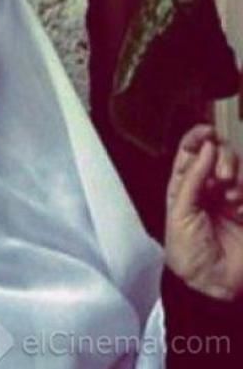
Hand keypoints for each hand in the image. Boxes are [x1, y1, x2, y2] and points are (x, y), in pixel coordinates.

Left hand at [165, 124, 242, 299]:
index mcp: (184, 187)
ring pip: (238, 169)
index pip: (191, 154)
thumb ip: (192, 178)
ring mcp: (230, 200)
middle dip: (222, 158)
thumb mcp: (180, 211)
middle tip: (221, 176)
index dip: (198, 138)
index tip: (206, 131)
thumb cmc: (186, 253)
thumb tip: (205, 148)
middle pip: (219, 156)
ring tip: (230, 194)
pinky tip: (240, 206)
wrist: (210, 286)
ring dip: (236, 174)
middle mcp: (208, 190)